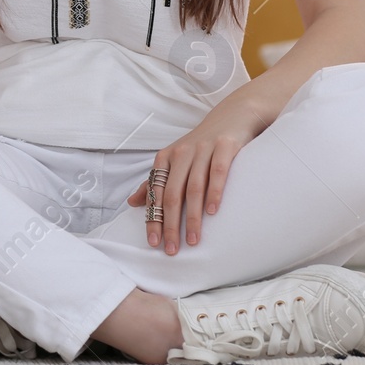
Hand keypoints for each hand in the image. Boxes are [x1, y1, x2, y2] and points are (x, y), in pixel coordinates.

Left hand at [126, 91, 263, 253]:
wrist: (232, 115)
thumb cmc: (200, 144)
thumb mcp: (174, 159)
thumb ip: (154, 181)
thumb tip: (132, 203)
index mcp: (166, 158)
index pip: (156, 193)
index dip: (153, 218)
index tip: (154, 242)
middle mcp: (182, 153)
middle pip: (172, 193)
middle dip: (171, 224)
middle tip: (172, 249)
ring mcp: (203, 148)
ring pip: (194, 187)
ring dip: (193, 217)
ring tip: (194, 240)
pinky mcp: (225, 146)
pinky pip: (218, 171)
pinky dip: (214, 192)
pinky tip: (213, 212)